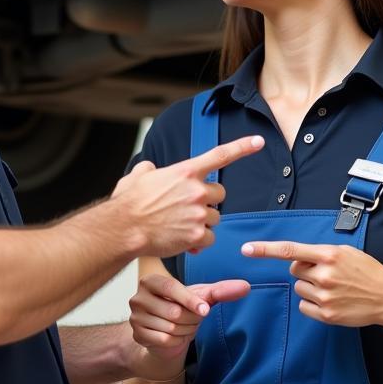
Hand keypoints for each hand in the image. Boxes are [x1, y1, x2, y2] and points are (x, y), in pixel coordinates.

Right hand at [111, 135, 263, 256]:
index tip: (259, 142)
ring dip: (202, 222)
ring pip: (214, 218)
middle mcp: (196, 190)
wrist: (123, 228)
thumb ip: (149, 169)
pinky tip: (183, 240)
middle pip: (220, 194)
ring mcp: (198, 213)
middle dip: (208, 201)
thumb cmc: (128, 204)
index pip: (219, 155)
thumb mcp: (138, 176)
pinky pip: (210, 238)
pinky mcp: (197, 235)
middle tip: (189, 208)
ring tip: (179, 225)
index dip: (242, 147)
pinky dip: (199, 242)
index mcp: (185, 171)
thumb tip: (150, 169)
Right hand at [129, 272, 250, 378]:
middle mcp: (139, 297)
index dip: (191, 300)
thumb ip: (221, 290)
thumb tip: (246, 286)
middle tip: (191, 319)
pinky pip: (164, 340)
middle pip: (174, 312)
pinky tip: (173, 337)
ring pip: (170, 327)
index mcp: (152, 281)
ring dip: (184, 331)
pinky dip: (175, 341)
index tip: (206, 311)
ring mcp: (135, 317)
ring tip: (182, 327)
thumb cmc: (183, 309)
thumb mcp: (201, 297)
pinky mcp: (137, 335)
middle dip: (190, 319)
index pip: (172, 288)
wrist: (166, 336)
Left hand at [240, 241, 382, 327]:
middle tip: (327, 274)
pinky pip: (304, 306)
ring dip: (310, 288)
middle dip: (305, 271)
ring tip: (334, 289)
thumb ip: (321, 253)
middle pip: (294, 270)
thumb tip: (296, 259)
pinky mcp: (326, 314)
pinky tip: (332, 302)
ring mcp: (324, 296)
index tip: (246, 249)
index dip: (265, 249)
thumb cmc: (367, 272)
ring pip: (299, 289)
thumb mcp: (346, 252)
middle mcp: (324, 274)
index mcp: (328, 255)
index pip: (290, 250)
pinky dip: (312, 304)